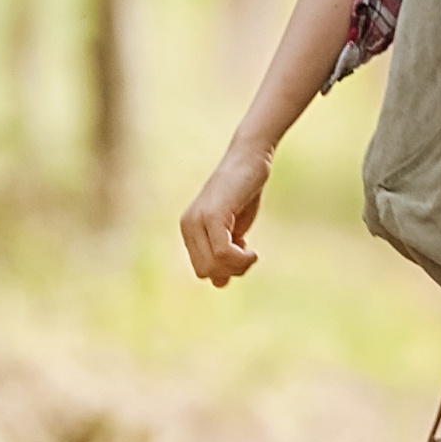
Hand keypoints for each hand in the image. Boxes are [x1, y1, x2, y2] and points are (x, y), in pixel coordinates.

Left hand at [178, 146, 272, 284]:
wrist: (250, 158)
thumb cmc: (244, 191)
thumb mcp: (235, 228)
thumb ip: (225, 253)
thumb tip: (219, 284)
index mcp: (189, 229)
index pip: (201, 269)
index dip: (224, 270)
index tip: (242, 254)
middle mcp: (188, 225)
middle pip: (204, 271)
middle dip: (230, 270)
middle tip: (249, 256)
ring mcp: (198, 220)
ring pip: (213, 265)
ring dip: (238, 265)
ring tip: (251, 252)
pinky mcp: (213, 215)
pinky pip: (222, 253)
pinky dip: (241, 259)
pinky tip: (252, 250)